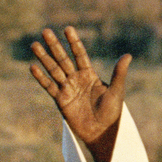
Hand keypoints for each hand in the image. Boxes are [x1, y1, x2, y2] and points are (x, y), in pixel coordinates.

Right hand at [30, 25, 130, 161]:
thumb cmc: (112, 112)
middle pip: (63, 59)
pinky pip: (49, 86)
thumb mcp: (117, 91)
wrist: (102, 132)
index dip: (74, 42)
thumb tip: (128, 55)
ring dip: (44, 58)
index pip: (80, 54)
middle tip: (45, 31)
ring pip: (54, 70)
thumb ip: (119, 73)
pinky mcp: (60, 100)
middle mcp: (76, 79)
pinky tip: (33, 67)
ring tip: (34, 45)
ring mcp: (67, 89)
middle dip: (55, 46)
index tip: (67, 29)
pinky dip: (41, 77)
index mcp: (89, 74)